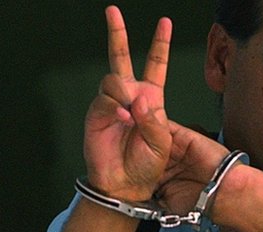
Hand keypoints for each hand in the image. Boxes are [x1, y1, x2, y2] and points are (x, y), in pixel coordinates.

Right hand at [83, 6, 173, 200]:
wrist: (125, 182)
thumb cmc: (147, 164)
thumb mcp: (162, 142)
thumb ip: (154, 119)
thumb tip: (138, 95)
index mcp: (151, 98)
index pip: (155, 65)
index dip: (159, 44)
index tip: (164, 22)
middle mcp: (130, 95)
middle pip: (121, 57)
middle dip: (117, 33)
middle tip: (112, 10)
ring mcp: (112, 103)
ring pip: (115, 78)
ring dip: (125, 93)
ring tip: (130, 116)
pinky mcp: (97, 113)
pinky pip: (106, 98)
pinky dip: (116, 107)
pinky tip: (122, 119)